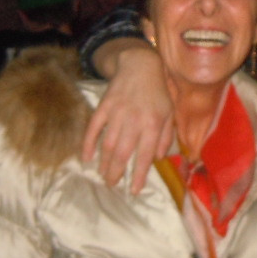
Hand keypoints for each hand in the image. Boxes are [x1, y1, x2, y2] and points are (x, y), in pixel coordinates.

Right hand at [81, 44, 174, 192]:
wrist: (140, 66)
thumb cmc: (158, 93)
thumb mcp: (170, 113)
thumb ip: (167, 137)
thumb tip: (159, 158)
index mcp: (153, 124)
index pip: (145, 156)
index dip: (139, 175)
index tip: (134, 191)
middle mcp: (134, 120)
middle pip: (123, 153)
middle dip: (116, 173)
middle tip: (112, 185)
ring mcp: (117, 113)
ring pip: (107, 144)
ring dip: (104, 163)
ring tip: (103, 175)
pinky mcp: (104, 106)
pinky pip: (93, 128)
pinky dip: (88, 144)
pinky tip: (86, 157)